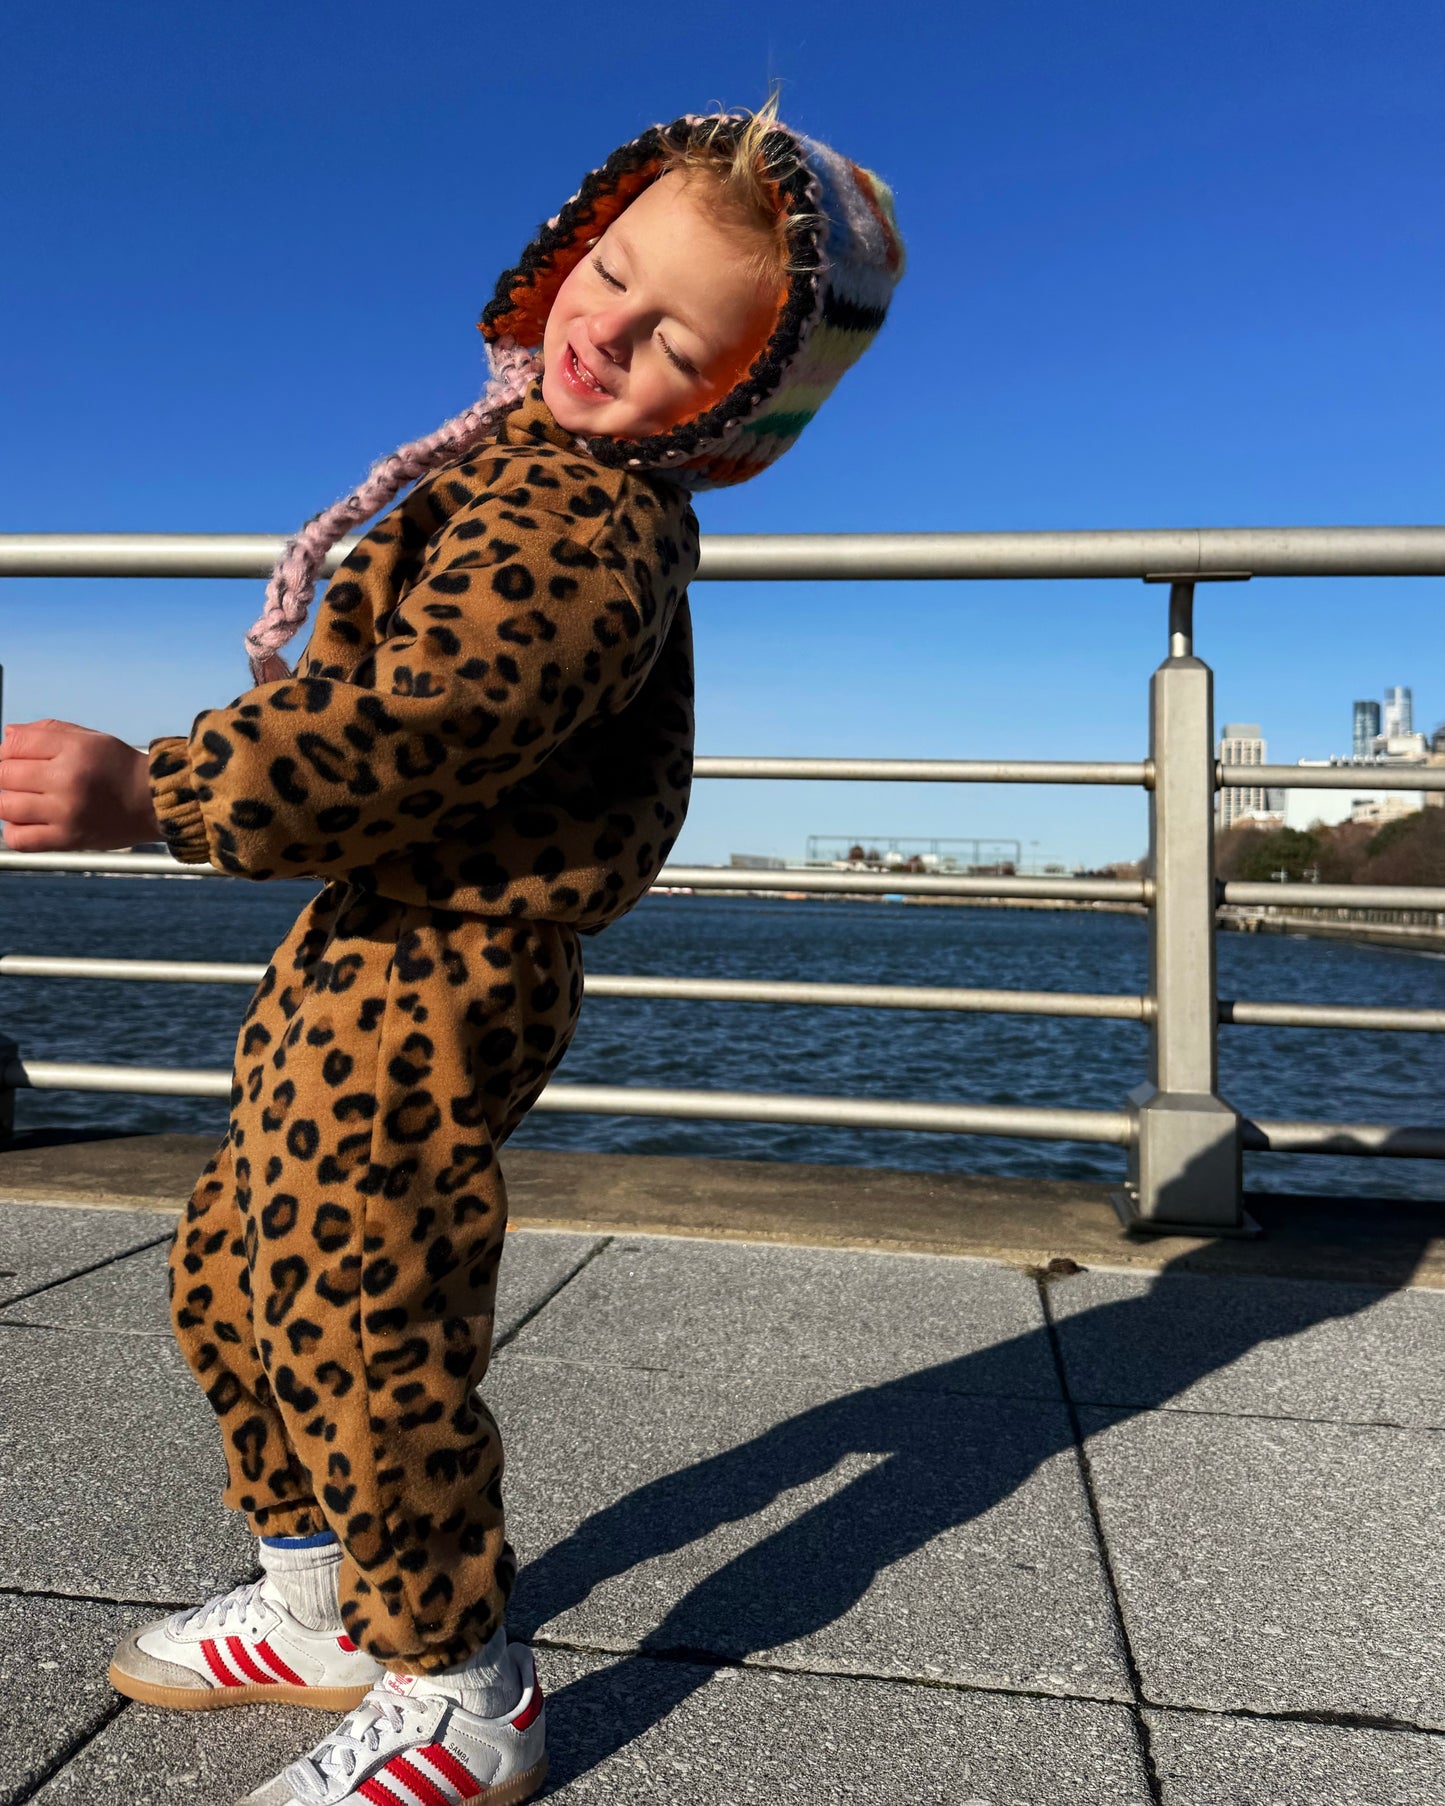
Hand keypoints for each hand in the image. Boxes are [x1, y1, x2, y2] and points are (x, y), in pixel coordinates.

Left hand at [0, 719, 162, 852]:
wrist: (154, 804)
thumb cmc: (121, 770)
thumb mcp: (91, 738)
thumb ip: (47, 731)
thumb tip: (7, 735)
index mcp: (75, 749)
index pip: (14, 744)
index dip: (8, 750)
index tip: (17, 757)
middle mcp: (68, 780)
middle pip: (4, 774)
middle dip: (7, 774)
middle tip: (25, 779)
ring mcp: (66, 812)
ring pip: (5, 805)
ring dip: (8, 801)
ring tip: (27, 799)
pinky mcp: (67, 839)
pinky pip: (18, 838)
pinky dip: (14, 830)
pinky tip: (29, 821)